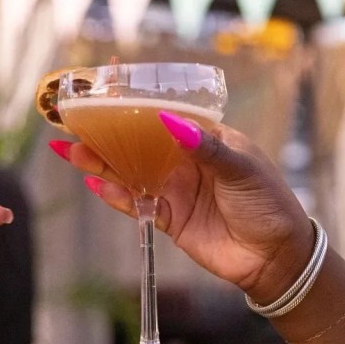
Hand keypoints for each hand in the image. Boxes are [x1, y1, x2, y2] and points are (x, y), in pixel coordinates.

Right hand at [56, 118, 313, 303]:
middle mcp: (185, 161)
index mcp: (206, 139)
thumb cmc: (268, 204)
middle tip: (73, 120)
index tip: (107, 85)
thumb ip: (204, 148)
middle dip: (107, 133)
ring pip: (130, 172)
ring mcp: (175, 190)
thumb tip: (170, 121)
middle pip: (139, 143)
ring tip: (69, 149)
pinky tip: (93, 183)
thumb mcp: (241, 170)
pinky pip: (137, 204)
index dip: (136, 102)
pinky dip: (115, 195)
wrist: (275, 258)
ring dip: (101, 162)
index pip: (164, 113)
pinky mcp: (169, 218)